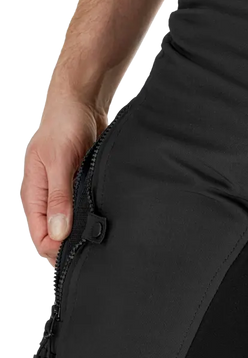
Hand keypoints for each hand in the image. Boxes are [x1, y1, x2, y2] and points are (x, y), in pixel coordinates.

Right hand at [20, 96, 107, 264]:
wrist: (80, 105)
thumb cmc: (63, 128)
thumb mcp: (59, 163)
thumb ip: (59, 198)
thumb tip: (58, 234)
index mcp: (33, 195)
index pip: (39, 237)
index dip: (56, 249)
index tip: (78, 252)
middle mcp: (47, 198)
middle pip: (54, 236)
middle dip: (69, 246)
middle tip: (95, 249)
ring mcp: (63, 193)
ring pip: (70, 225)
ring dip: (82, 233)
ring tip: (102, 239)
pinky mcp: (80, 187)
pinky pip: (84, 211)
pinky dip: (91, 219)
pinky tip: (105, 223)